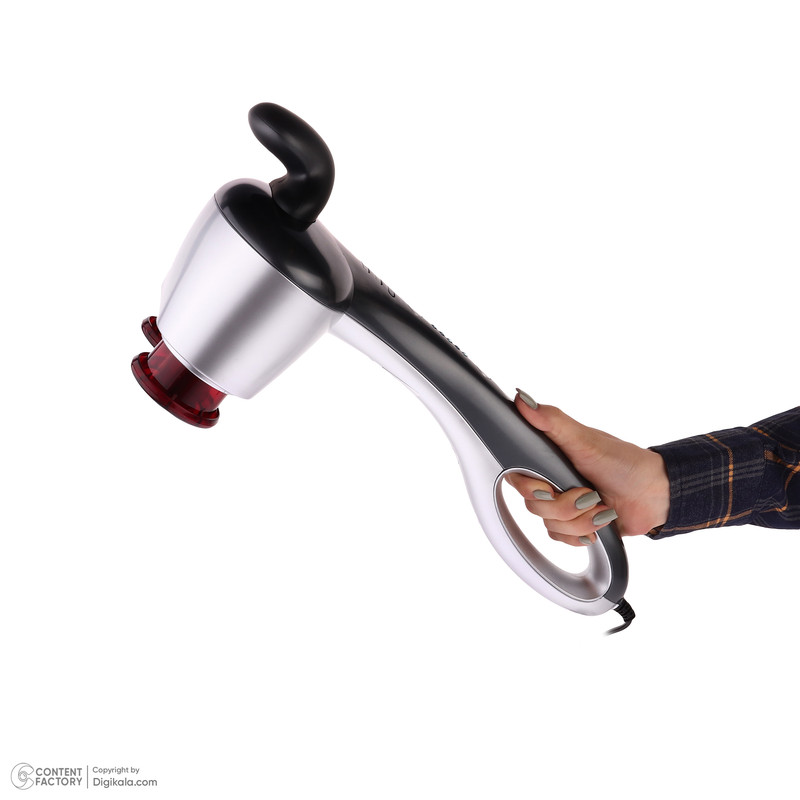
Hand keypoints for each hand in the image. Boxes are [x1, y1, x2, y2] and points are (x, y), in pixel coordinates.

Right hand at [506, 391, 670, 546]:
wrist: (655, 493)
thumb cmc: (623, 462)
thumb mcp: (584, 439)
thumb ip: (551, 421)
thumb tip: (524, 400)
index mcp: (548, 460)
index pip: (518, 479)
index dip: (531, 488)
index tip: (549, 488)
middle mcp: (552, 482)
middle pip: (535, 507)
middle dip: (566, 505)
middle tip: (588, 494)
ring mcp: (563, 505)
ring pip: (550, 525)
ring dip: (581, 520)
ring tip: (600, 506)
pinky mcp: (574, 525)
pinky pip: (562, 538)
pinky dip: (583, 533)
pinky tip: (598, 519)